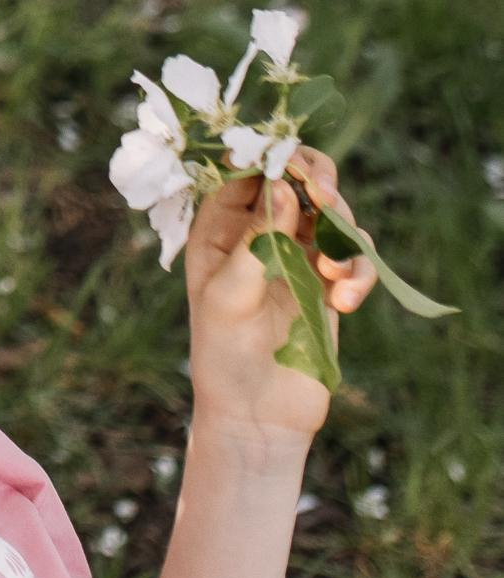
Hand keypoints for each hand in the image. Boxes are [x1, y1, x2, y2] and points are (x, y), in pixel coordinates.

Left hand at [183, 147, 371, 447]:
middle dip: (316, 179)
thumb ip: (256, 241)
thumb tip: (281, 186)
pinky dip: (358, 273)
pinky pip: (354, 258)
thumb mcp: (229, 295)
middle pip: (296, 179)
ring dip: (340, 232)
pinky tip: (345, 303)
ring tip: (331, 272)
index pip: (246, 172)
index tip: (293, 169)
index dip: (270, 160)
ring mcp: (297, 257)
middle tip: (325, 196)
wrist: (256, 417)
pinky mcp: (329, 285)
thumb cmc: (224, 355)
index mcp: (219, 228)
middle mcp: (259, 233)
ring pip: (331, 214)